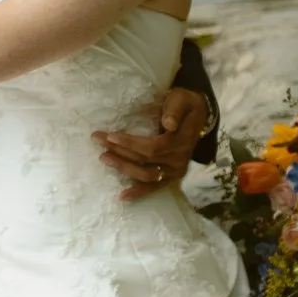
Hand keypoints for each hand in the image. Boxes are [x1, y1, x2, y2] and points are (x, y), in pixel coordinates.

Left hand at [94, 87, 207, 201]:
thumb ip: (175, 110)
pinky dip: (139, 193)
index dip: (131, 144)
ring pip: (146, 175)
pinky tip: (122, 196)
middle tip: (100, 143)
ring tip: (104, 158)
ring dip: (124, 169)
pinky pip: (154, 188)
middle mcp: (179, 160)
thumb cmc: (184, 104)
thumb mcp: (181, 100)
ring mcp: (175, 172)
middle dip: (120, 153)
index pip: (153, 147)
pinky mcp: (171, 178)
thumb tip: (168, 124)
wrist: (197, 116)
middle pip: (145, 161)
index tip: (110, 136)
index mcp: (182, 142)